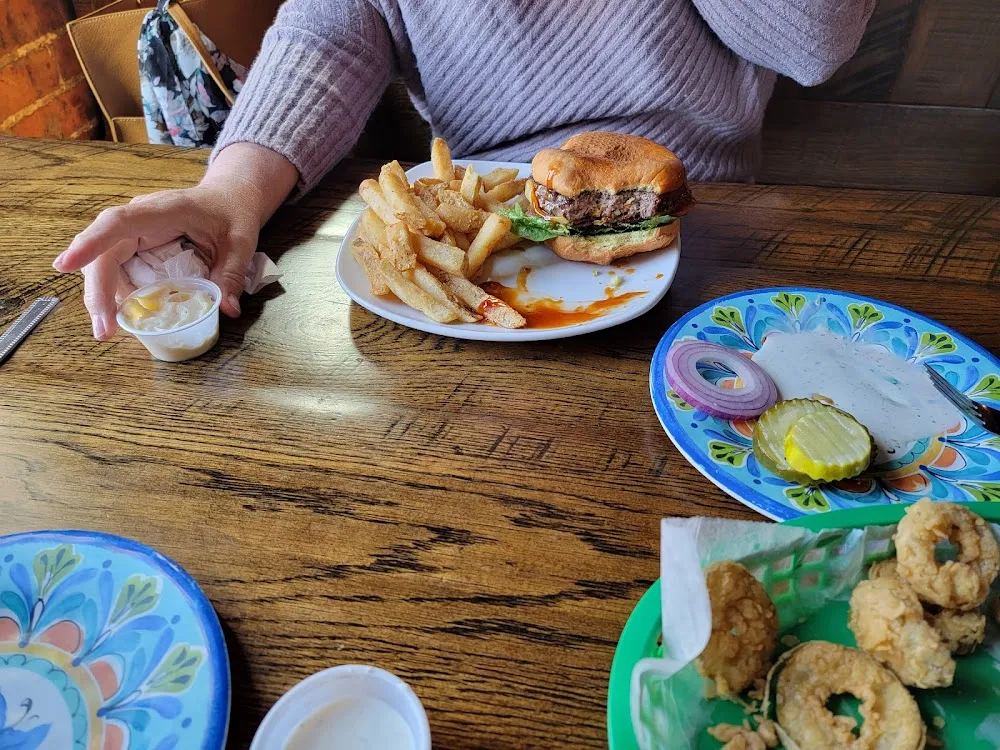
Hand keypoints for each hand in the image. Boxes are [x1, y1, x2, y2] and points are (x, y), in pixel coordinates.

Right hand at [53, 143, 297, 339]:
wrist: (229, 196)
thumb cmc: (232, 213)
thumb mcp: (241, 243)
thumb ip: (233, 274)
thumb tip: (228, 310)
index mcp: (162, 211)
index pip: (118, 222)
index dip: (90, 243)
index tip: (65, 266)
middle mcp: (140, 219)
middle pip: (104, 252)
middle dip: (98, 292)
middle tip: (104, 330)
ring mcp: (134, 232)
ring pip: (104, 263)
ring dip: (103, 297)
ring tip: (109, 329)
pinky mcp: (135, 245)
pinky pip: (117, 268)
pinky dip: (117, 292)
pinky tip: (123, 315)